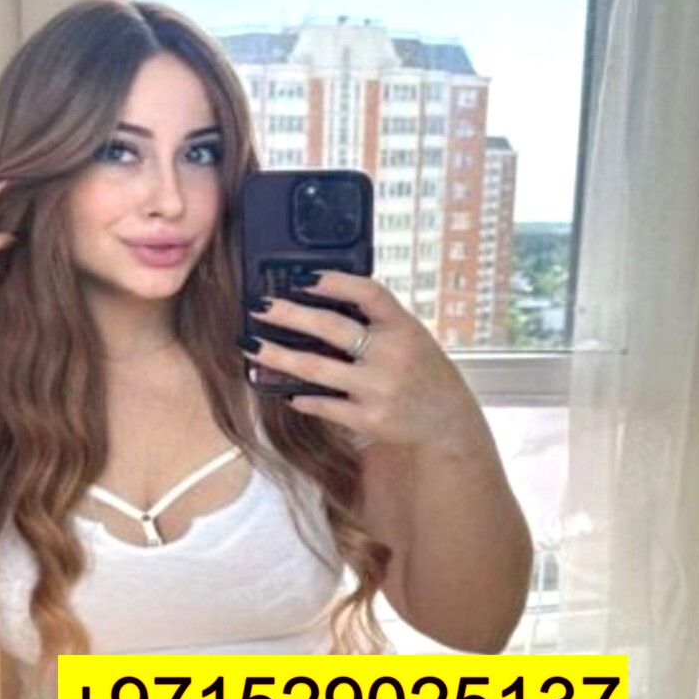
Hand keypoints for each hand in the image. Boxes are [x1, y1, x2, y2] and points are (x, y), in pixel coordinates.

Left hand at [242, 270, 483, 449]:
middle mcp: (392, 355)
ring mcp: (380, 389)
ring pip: (317, 368)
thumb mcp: (411, 336)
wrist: (447, 421)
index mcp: (404, 327)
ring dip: (278, 356)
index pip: (369, 293)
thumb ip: (376, 320)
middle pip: (331, 327)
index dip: (335, 282)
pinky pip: (324, 405)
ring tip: (251, 347)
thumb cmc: (423, 371)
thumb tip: (319, 298)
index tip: (302, 277)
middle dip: (288, 314)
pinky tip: (284, 390)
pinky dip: (301, 397)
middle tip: (259, 307)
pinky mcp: (369, 419)